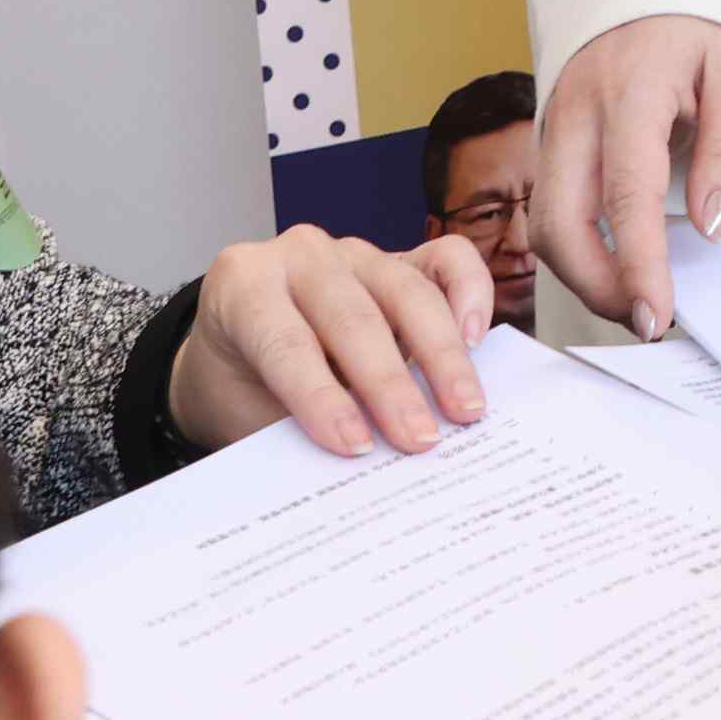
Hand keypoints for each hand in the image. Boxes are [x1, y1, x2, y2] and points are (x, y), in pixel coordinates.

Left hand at [167, 225, 494, 457]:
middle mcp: (300, 256)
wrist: (247, 350)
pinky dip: (470, 293)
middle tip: (419, 440)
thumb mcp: (247, 410)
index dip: (320, 396)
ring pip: (406, 290)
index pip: (285, 342)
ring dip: (440, 355)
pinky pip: (446, 259)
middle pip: (352, 316)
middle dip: (388, 384)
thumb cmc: (246, 383)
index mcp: (243, 286)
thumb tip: (354, 468)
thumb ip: (293, 427)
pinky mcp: (403, 258)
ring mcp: (357, 252)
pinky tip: (477, 339)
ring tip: (463, 410)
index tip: (355, 446)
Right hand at [534, 14, 720, 333]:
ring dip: (583, 274)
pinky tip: (617, 264)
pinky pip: (549, 204)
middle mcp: (575, 112)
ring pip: (543, 222)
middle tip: (650, 320)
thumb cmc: (702, 19)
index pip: (626, 197)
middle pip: (558, 224)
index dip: (640, 266)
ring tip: (638, 299)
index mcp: (628, 91)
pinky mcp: (550, 136)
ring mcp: (553, 124)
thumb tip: (714, 226)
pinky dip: (576, 246)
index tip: (660, 315)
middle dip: (597, 288)